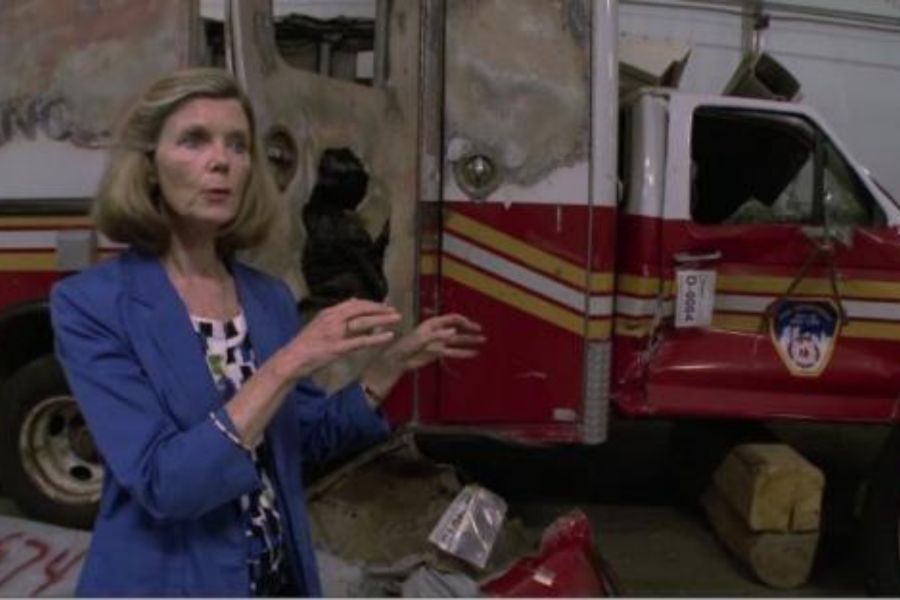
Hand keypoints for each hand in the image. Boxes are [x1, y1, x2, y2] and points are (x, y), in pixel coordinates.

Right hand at [275, 298, 400, 379]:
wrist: (291, 359)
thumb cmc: (305, 344)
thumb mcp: (319, 323)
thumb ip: (336, 314)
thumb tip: (353, 301)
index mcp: (328, 312)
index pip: (354, 303)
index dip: (371, 304)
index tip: (384, 306)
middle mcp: (332, 319)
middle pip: (361, 309)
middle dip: (380, 309)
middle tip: (395, 311)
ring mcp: (335, 333)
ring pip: (363, 322)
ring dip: (382, 319)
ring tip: (397, 319)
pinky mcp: (337, 348)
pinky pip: (361, 341)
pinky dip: (377, 338)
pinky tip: (389, 336)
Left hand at [361, 313, 485, 400]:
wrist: (398, 360)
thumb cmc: (406, 345)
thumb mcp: (422, 338)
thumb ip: (438, 335)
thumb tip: (453, 332)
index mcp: (433, 324)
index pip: (452, 319)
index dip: (463, 321)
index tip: (473, 326)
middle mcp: (438, 331)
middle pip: (457, 329)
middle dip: (469, 330)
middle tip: (482, 333)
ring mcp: (439, 342)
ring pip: (457, 341)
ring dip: (469, 341)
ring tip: (482, 342)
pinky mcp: (438, 353)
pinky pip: (453, 352)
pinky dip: (463, 353)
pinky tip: (473, 354)